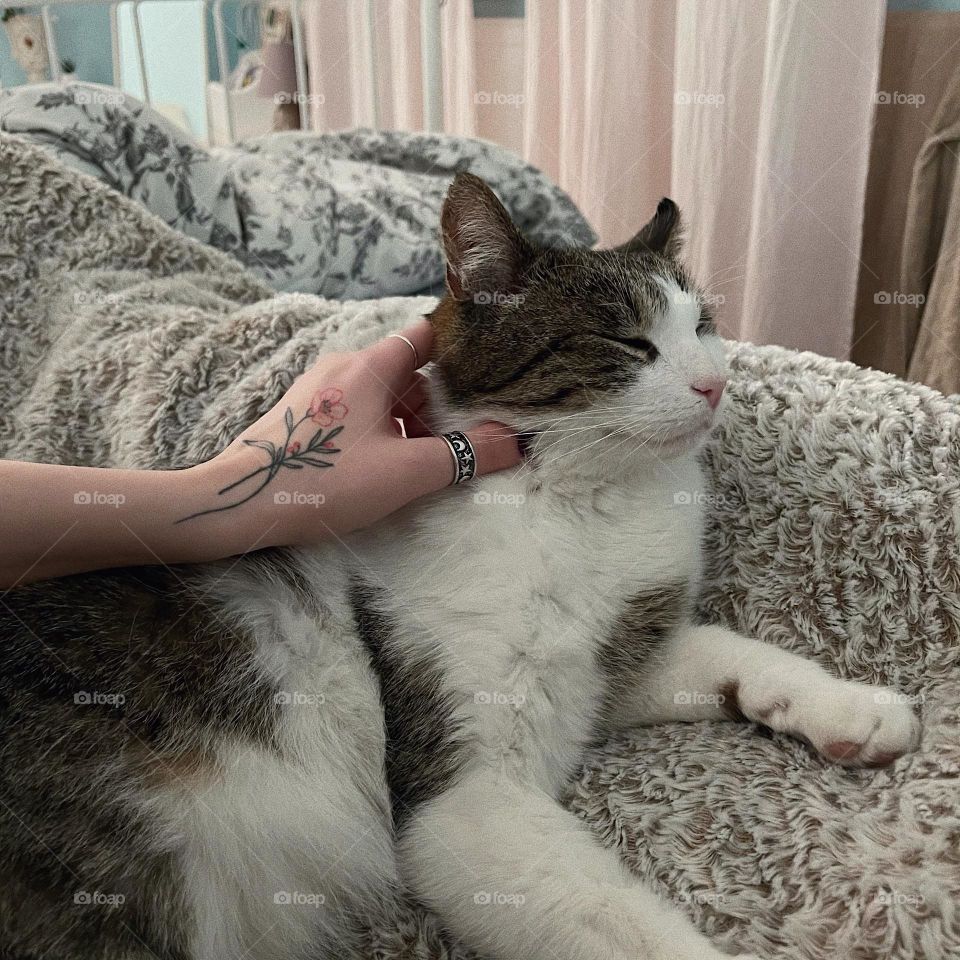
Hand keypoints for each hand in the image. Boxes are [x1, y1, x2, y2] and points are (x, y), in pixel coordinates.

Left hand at [190, 319, 521, 548]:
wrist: (239, 502)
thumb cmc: (323, 480)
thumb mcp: (405, 472)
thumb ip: (464, 455)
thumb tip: (516, 442)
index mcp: (369, 366)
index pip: (426, 336)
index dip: (461, 350)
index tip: (490, 374)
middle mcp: (343, 366)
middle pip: (407, 371)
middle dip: (439, 402)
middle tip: (464, 435)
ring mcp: (319, 390)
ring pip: (381, 394)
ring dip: (410, 421)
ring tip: (426, 460)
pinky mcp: (303, 414)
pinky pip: (356, 411)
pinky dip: (381, 429)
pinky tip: (385, 466)